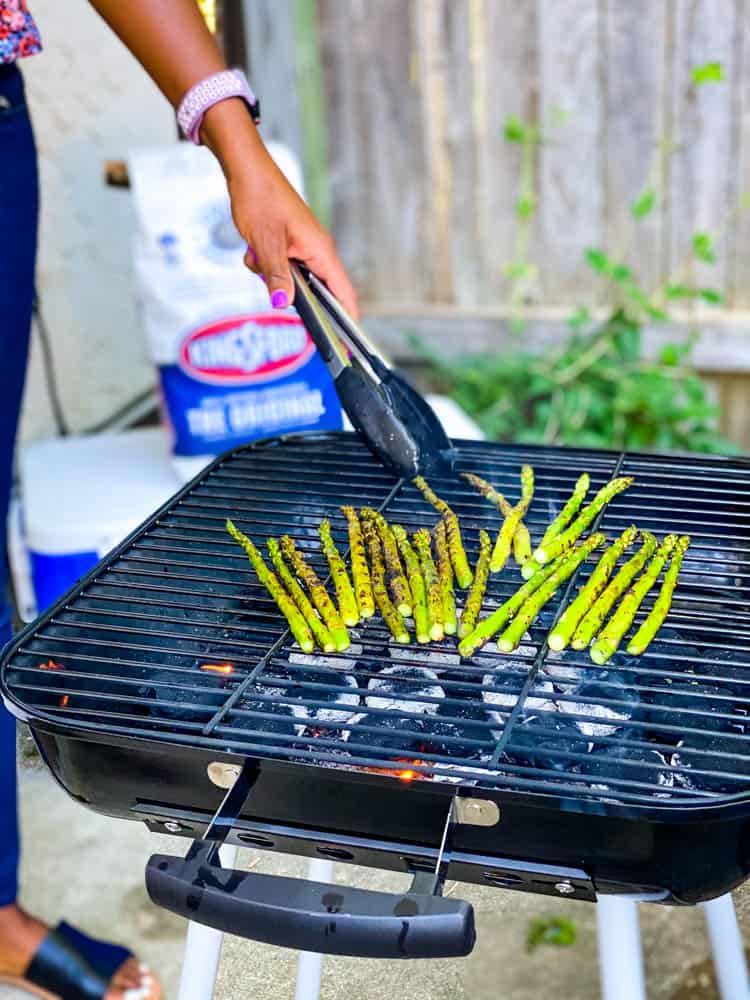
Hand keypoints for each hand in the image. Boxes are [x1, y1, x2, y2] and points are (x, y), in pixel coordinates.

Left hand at [230, 152, 359, 318]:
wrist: (246, 170)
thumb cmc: (260, 198)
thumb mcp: (266, 242)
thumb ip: (277, 275)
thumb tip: (284, 304)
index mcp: (322, 251)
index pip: (344, 295)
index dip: (347, 323)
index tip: (347, 349)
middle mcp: (317, 252)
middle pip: (316, 293)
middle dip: (294, 297)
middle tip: (279, 297)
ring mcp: (303, 249)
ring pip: (292, 282)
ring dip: (272, 277)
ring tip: (257, 257)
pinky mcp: (289, 247)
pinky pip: (280, 269)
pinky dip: (264, 265)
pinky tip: (252, 250)